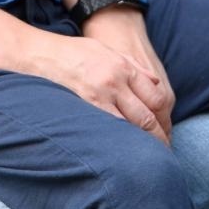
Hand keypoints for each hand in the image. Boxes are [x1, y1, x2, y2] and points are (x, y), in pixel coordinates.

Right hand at [26, 24, 172, 144]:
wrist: (43, 53)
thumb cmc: (74, 52)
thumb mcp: (108, 50)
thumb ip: (134, 67)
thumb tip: (156, 82)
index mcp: (125, 67)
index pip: (157, 98)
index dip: (165, 119)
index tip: (166, 132)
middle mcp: (117, 81)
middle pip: (148, 116)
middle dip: (158, 137)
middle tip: (164, 153)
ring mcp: (102, 94)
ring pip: (133, 125)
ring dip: (143, 143)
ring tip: (148, 158)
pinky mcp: (87, 105)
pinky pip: (112, 128)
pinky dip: (122, 140)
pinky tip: (126, 151)